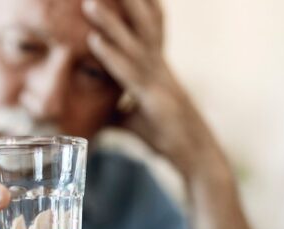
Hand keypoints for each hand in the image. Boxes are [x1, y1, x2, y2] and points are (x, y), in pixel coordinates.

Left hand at [83, 0, 225, 178]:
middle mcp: (158, 67)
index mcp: (156, 66)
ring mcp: (158, 81)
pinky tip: (95, 41)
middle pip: (141, 24)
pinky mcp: (154, 100)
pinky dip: (111, 56)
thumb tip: (92, 110)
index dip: (138, 4)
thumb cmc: (166, 137)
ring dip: (110, 21)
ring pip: (132, 44)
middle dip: (127, 2)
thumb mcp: (133, 119)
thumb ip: (114, 108)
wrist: (194, 158)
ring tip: (89, 2)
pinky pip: (129, 73)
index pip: (147, 26)